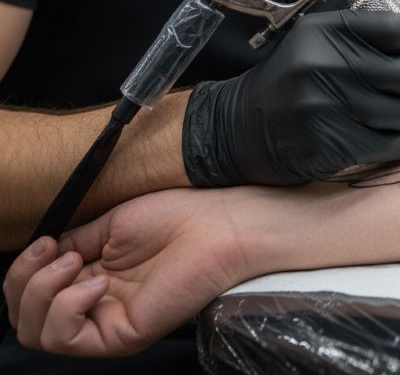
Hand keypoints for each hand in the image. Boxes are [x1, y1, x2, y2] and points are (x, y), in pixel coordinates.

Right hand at [2, 188, 248, 357]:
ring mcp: (106, 323)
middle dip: (24, 282)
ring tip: (76, 264)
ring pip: (37, 333)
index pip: (31, 293)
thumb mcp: (110, 227)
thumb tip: (42, 255)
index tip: (46, 241)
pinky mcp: (120, 336)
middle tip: (57, 253)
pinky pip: (66, 338)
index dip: (24, 269)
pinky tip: (96, 283)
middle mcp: (95, 306)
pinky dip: (66, 307)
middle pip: (25, 318)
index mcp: (91, 278)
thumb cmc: (177, 218)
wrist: (217, 225)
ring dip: (43, 293)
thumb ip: (72, 245)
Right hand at [182, 10, 399, 185]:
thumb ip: (378, 31)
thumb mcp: (324, 43)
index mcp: (324, 31)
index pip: (396, 28)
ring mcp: (323, 106)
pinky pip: (393, 145)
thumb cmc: (293, 81)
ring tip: (395, 116)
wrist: (239, 128)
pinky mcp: (328, 145)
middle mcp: (323, 64)